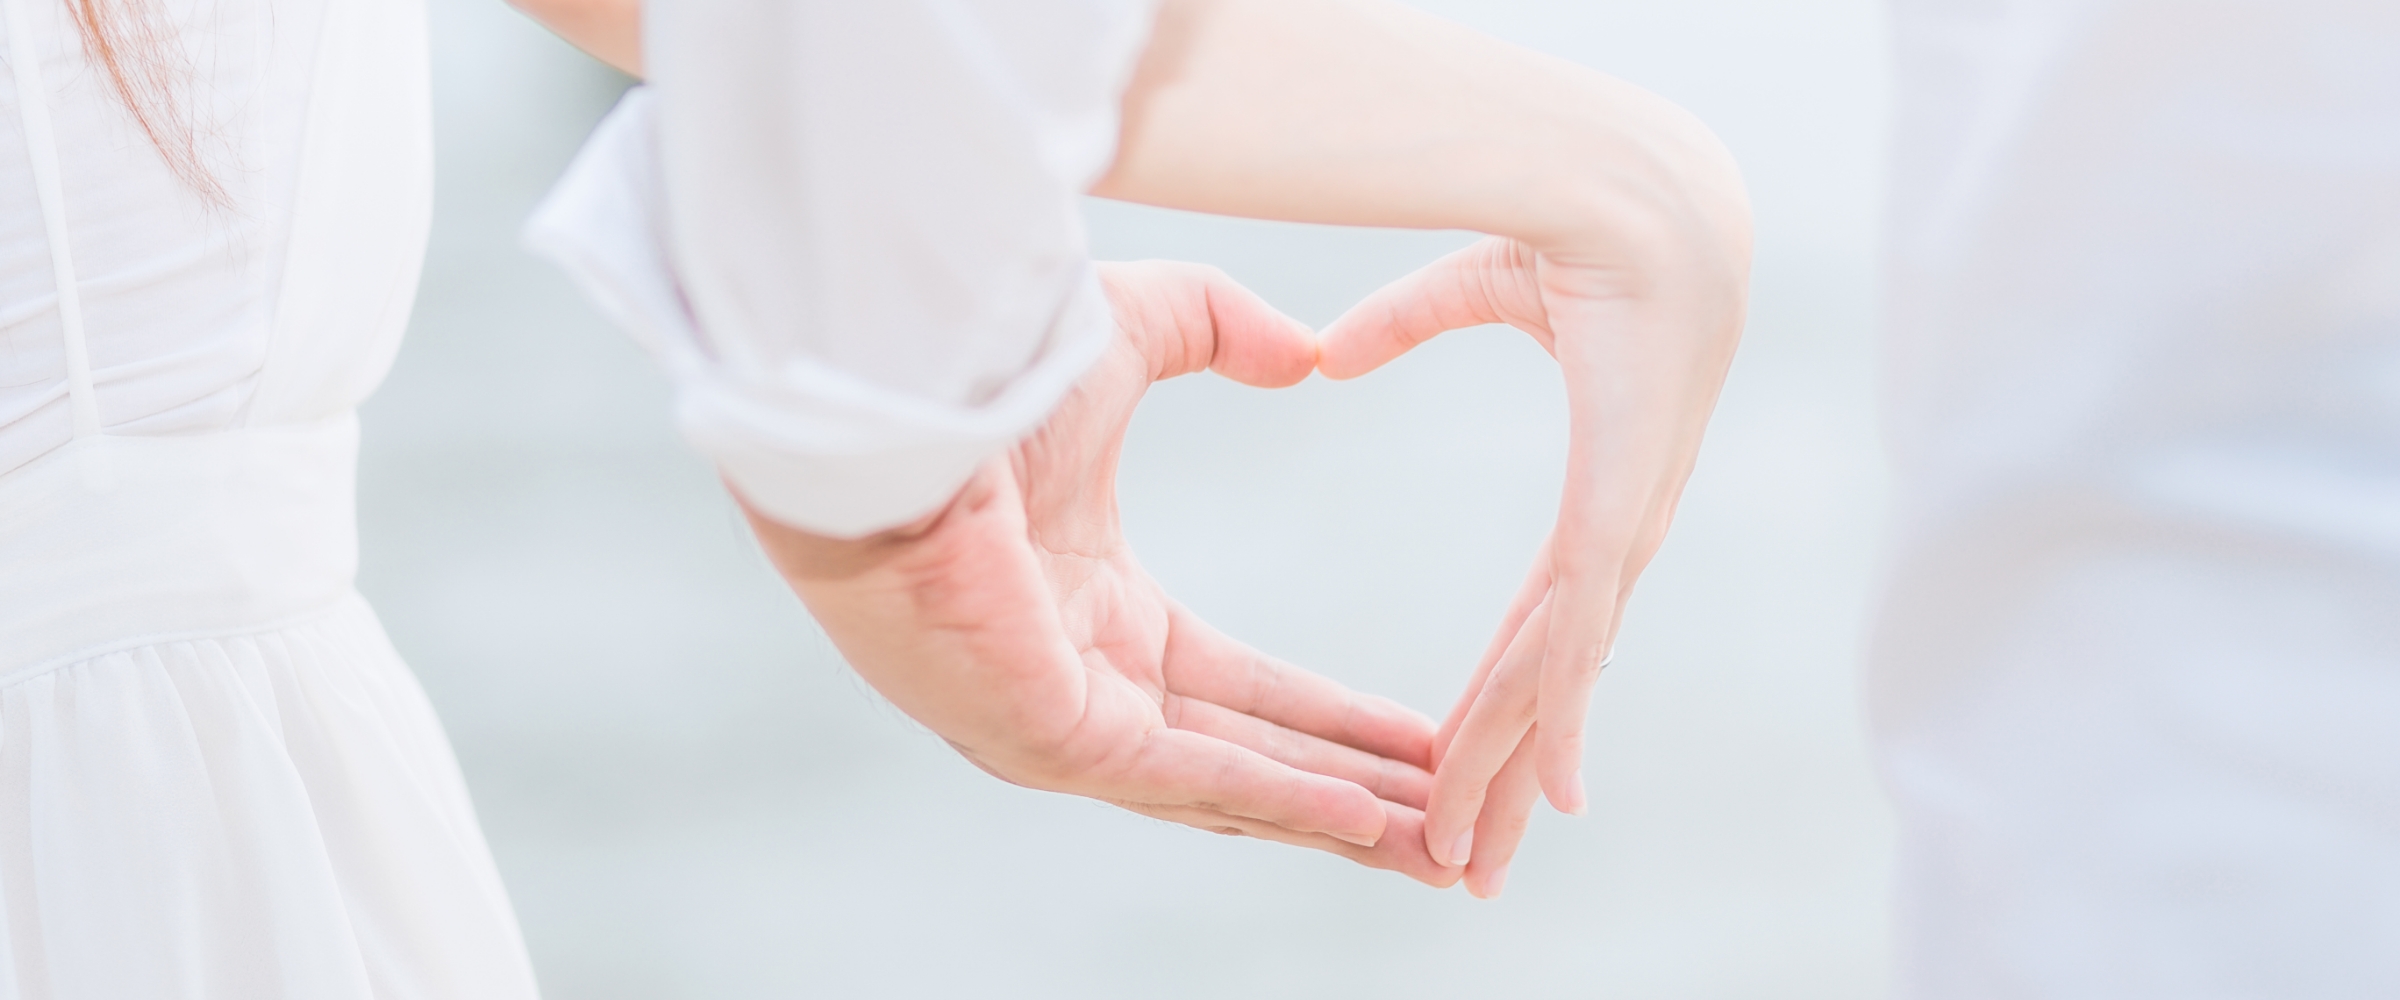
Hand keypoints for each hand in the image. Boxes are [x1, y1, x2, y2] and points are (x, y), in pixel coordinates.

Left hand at [742, 262, 1458, 886]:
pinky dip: (1284, 803)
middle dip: (1355, 801)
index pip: (1240, 693)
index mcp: (1095, 616)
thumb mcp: (1136, 332)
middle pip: (1248, 764)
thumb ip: (1221, 330)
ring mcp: (1064, 726)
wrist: (899, 406)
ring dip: (1339, 823)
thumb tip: (1304, 355)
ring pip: (1230, 789)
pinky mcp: (1054, 737)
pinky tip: (1366, 824)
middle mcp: (1083, 688)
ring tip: (1437, 852)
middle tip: (1449, 830)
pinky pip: (1192, 780)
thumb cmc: (983, 375)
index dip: (1335, 721)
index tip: (1420, 742)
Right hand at [1319, 229, 1747, 896]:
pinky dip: (1564, 719)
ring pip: (1555, 687)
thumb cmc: (1574, 222)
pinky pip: (1578, 639)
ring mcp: (1620, 535)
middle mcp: (1616, 539)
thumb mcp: (1465, 293)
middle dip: (1503, 781)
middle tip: (1469, 867)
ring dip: (1510, 776)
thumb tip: (1326, 357)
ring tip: (1471, 860)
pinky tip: (1556, 790)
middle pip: (1549, 689)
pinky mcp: (1614, 519)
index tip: (1463, 767)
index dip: (1500, 708)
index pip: (1537, 633)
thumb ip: (1397, 327)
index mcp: (1592, 501)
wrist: (1632, 185)